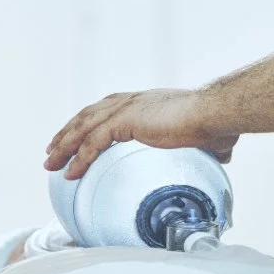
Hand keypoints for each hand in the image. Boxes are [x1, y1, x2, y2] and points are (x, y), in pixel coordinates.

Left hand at [44, 89, 238, 180]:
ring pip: (83, 128)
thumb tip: (223, 154)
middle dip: (66, 132)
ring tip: (49, 163)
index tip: (76, 135)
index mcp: (144, 102)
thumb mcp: (210, 135)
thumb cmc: (217, 123)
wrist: (215, 113)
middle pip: (87, 115)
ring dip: (63, 146)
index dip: (89, 122)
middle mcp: (130, 101)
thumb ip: (210, 145)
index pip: (107, 110)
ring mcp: (126, 109)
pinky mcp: (125, 121)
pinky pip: (93, 142)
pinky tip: (69, 172)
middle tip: (51, 149)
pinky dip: (79, 158)